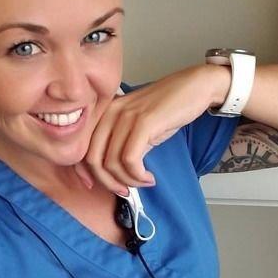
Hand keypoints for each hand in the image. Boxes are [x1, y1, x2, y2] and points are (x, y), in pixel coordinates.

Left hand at [73, 64, 215, 193]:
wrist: (194, 87)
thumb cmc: (167, 108)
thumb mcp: (137, 125)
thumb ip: (120, 144)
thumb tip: (111, 174)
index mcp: (104, 112)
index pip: (83, 149)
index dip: (86, 174)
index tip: (100, 187)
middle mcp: (110, 112)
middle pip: (93, 159)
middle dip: (108, 182)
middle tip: (125, 190)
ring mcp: (125, 116)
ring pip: (111, 163)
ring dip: (127, 181)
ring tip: (143, 182)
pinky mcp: (143, 122)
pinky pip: (130, 160)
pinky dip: (137, 176)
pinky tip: (149, 177)